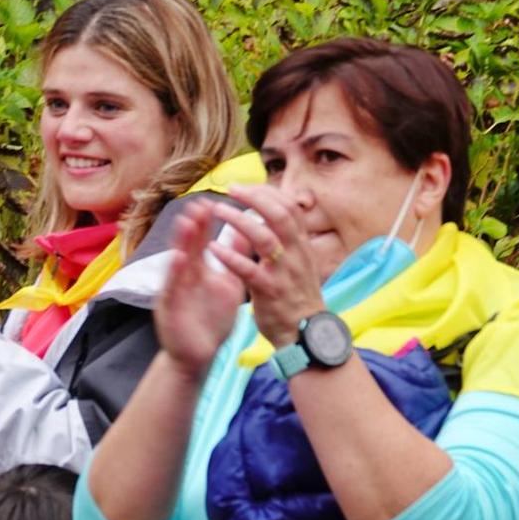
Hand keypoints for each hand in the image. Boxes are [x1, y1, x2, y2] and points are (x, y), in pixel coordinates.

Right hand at [154, 201, 248, 377]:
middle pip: (189, 246)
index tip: (213, 199)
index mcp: (198, 270)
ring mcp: (176, 292)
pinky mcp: (170, 310)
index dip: (207, 220)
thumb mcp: (228, 284)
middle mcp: (185, 277)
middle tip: (199, 203)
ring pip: (178, 263)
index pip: (203, 240)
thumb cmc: (210, 319)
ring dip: (181, 243)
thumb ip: (234, 259)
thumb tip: (245, 231)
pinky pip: (173, 290)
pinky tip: (179, 260)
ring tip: (187, 222)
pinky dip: (174, 274)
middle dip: (194, 225)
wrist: (198, 355)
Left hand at [208, 184, 324, 348]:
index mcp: (302, 245)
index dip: (268, 192)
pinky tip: (213, 248)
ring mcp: (284, 273)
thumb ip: (288, 238)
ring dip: (239, 220)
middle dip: (255, 197)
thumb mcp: (298, 262)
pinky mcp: (270, 292)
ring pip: (265, 238)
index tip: (245, 186)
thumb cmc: (296, 296)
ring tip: (218, 210)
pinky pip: (248, 270)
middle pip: (280, 215)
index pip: (290, 207)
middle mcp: (297, 254)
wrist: (305, 333)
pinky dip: (230, 257)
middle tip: (231, 189)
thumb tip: (274, 211)